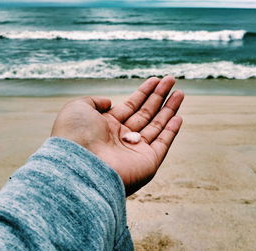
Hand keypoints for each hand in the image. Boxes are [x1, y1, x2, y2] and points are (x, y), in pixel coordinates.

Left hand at [51, 76, 183, 195]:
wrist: (79, 165)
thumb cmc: (75, 135)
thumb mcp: (78, 108)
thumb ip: (94, 101)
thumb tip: (109, 102)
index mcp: (107, 126)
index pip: (131, 106)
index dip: (144, 92)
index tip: (156, 80)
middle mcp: (122, 138)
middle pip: (146, 113)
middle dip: (159, 96)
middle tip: (172, 80)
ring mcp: (135, 151)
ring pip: (157, 126)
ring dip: (169, 109)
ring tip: (180, 92)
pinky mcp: (148, 162)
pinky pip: (163, 143)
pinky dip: (171, 131)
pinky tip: (178, 116)